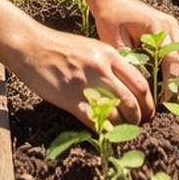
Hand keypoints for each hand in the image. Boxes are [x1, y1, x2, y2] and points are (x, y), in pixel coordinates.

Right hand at [17, 26, 153, 128]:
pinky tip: (105, 133)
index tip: (148, 110)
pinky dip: (104, 131)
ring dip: (125, 127)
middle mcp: (102, 69)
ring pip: (118, 113)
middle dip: (140, 117)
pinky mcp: (72, 99)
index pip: (140, 83)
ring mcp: (87, 85)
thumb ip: (107, 62)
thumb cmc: (59, 46)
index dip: (148, 101)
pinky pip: (95, 121)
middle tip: (141, 125)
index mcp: (109, 54)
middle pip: (133, 101)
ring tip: (125, 131)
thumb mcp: (89, 47)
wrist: (30, 46)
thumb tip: (123, 83)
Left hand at [91, 0, 178, 103]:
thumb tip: (143, 88)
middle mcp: (171, 25)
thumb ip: (130, 63)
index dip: (170, 83)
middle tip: (174, 103)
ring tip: (178, 97)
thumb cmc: (110, 20)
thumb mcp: (115, 43)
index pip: (171, 60)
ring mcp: (174, 27)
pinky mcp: (173, 30)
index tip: (164, 100)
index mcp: (157, 27)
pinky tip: (177, 84)